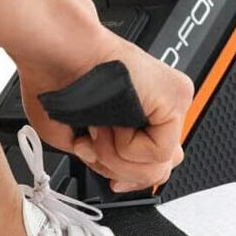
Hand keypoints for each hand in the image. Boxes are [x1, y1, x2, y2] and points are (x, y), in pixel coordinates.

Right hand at [18, 35, 193, 192]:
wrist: (58, 53)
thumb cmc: (58, 79)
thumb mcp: (78, 135)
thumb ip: (104, 159)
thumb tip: (116, 176)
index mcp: (144, 110)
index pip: (158, 161)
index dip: (132, 178)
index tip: (114, 183)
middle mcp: (162, 106)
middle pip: (161, 169)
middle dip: (120, 170)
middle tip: (94, 144)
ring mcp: (173, 101)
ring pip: (159, 165)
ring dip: (117, 157)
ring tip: (99, 129)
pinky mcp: (177, 98)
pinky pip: (158, 151)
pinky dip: (126, 146)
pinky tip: (112, 122)